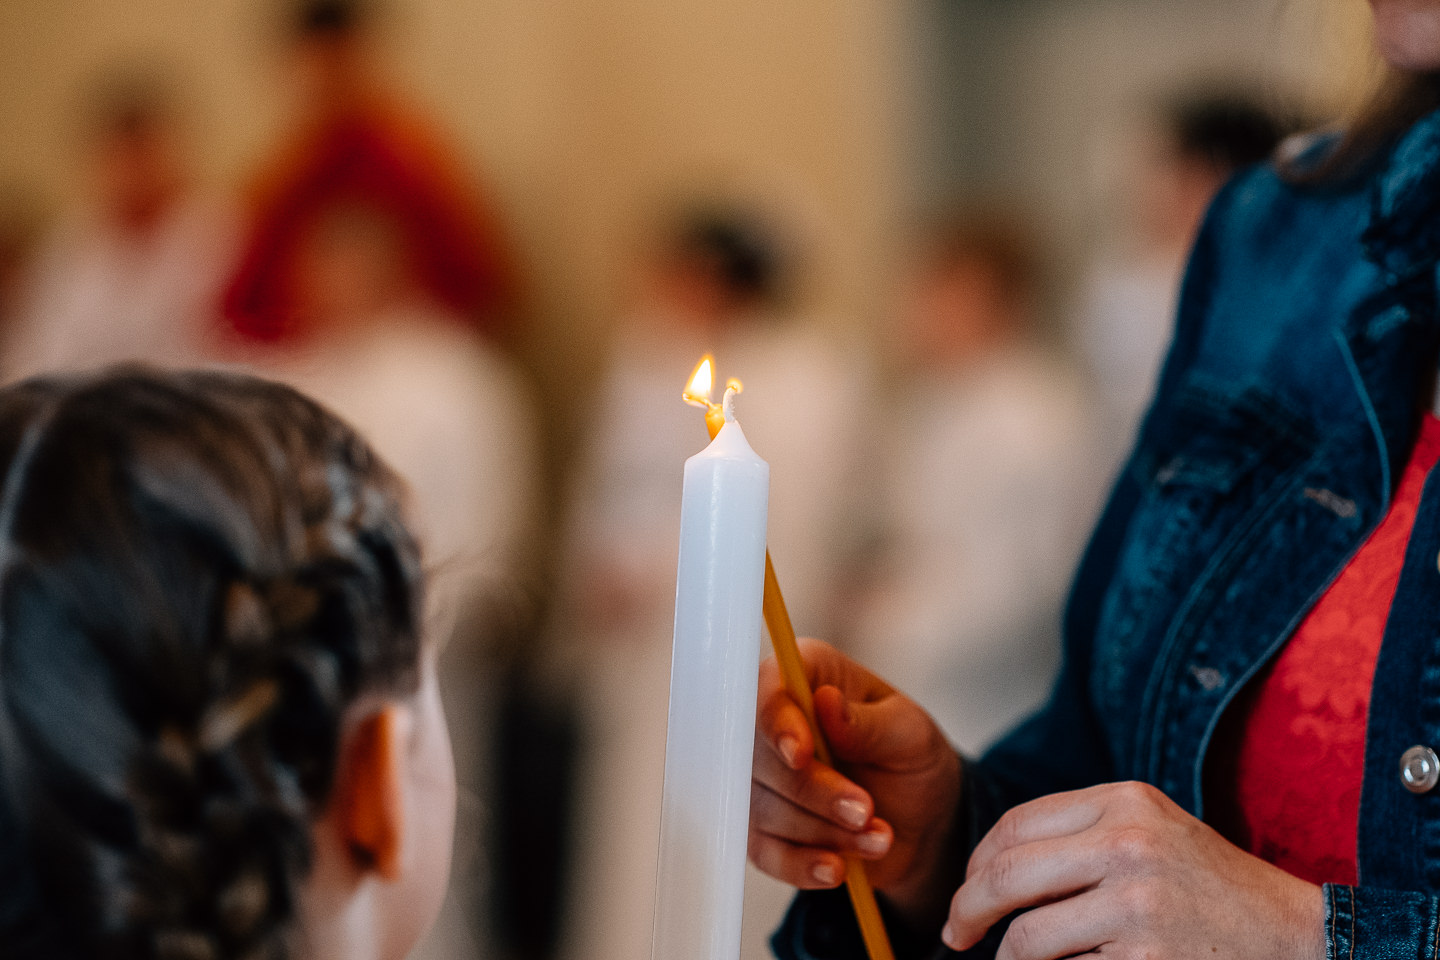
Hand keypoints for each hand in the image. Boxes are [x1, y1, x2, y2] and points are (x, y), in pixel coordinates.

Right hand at [749, 638, 962, 927]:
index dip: (777, 722)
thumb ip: (867, 723)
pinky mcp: (764, 828)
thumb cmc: (910, 758)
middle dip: (815, 792)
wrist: (919, 819)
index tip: (801, 753)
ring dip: (823, 831)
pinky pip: (765, 852)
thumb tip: (826, 702)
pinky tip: (838, 869)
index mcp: (806, 677)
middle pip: (760, 758)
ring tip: (879, 837)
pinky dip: (802, 864)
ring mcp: (762, 778)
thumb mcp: (908, 734)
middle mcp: (773, 723)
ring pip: (765, 808)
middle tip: (866, 812)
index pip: (768, 690)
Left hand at [944, 781, 1323, 959]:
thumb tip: (987, 871)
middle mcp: (1129, 844)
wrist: (1298, 936)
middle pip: (1007, 876)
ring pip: (1027, 938)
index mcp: (1124, 801)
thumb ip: (1078, 835)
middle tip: (956, 933)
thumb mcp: (1150, 832)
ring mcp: (1139, 904)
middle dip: (967, 909)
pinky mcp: (1148, 959)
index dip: (977, 863)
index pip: (1016, 826)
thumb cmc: (1210, 887)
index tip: (966, 890)